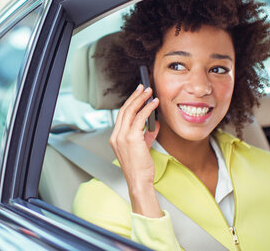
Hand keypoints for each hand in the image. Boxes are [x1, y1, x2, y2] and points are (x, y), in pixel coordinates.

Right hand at [109, 84, 162, 216]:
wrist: (139, 182)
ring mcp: (122, 137)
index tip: (137, 94)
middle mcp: (116, 136)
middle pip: (124, 110)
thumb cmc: (140, 169)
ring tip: (149, 92)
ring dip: (141, 99)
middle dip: (134, 96)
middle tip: (142, 87)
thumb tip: (154, 123)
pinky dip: (148, 109)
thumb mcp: (142, 148)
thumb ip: (146, 134)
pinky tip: (154, 104)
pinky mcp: (131, 138)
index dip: (130, 103)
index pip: (121, 115)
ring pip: (130, 111)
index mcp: (115, 138)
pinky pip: (140, 118)